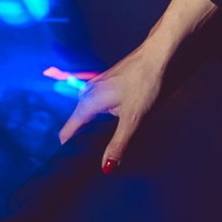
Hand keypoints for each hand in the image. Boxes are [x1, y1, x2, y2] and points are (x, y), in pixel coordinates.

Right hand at [58, 41, 165, 171]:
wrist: (156, 55)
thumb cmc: (145, 82)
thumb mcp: (133, 118)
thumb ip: (118, 143)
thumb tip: (105, 166)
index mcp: (89, 101)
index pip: (70, 127)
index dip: (67, 143)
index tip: (64, 157)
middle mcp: (90, 90)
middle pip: (77, 117)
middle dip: (77, 133)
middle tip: (77, 152)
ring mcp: (99, 83)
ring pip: (86, 106)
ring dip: (87, 121)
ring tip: (90, 137)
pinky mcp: (109, 79)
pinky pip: (95, 99)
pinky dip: (96, 110)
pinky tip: (107, 116)